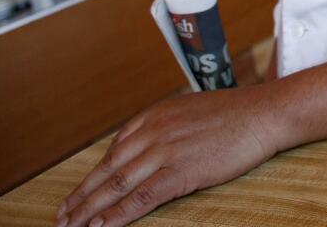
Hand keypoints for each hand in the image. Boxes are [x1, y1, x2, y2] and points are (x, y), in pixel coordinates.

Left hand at [58, 85, 280, 226]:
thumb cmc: (236, 114)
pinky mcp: (181, 172)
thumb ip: (166, 128)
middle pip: (107, 170)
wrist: (264, 113)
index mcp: (154, 116)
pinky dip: (118, 215)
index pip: (112, 151)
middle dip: (81, 198)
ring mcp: (166, 152)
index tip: (77, 195)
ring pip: (116, 186)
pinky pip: (141, 198)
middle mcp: (153, 132)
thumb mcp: (191, 111)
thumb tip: (149, 148)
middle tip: (61, 217)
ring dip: (90, 210)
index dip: (91, 177)